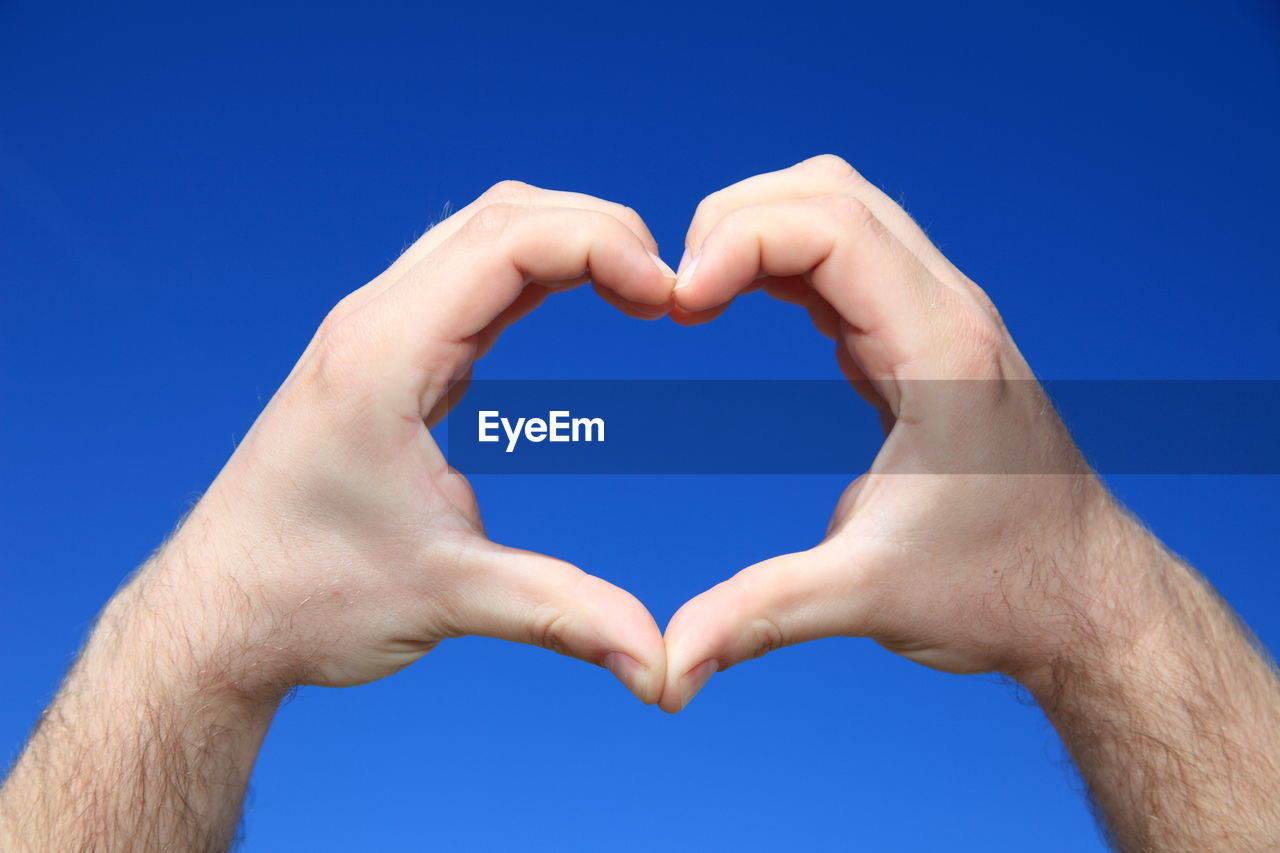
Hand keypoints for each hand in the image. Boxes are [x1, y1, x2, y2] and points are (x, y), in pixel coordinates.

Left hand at [149, 181, 675, 701]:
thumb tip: (662, 664)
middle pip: (502, 215)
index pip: (510, 241)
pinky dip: (533, 272)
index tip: (669, 296)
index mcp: (385, 353)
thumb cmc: (307, 598)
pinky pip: (466, 278)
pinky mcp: (382, 357)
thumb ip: (565, 613)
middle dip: (598, 230)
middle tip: (668, 291)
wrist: (219, 615)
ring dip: (565, 242)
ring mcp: (373, 332)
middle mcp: (374, 321)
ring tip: (638, 289)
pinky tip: (579, 299)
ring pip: (482, 233)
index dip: (604, 246)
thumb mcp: (448, 597)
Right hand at [659, 155, 1132, 710]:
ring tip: (695, 296)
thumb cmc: (1000, 589)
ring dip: (757, 231)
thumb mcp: (869, 597)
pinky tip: (738, 303)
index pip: (831, 223)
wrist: (1083, 598)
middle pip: (829, 192)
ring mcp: (939, 317)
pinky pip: (846, 260)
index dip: (735, 241)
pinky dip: (782, 261)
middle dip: (733, 222)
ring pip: (840, 209)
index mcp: (941, 347)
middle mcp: (947, 310)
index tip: (678, 306)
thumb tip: (665, 667)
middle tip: (674, 299)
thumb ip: (759, 615)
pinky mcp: (923, 339)